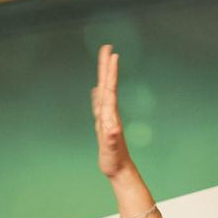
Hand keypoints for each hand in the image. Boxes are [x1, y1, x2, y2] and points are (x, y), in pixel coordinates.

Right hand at [92, 44, 137, 182]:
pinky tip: (97, 89)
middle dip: (106, 66)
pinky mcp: (104, 123)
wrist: (120, 170)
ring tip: (104, 60)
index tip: (113, 55)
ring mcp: (107, 117)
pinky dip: (98, 94)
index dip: (111, 73)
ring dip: (104, 75)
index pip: (110, 89)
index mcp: (110, 115)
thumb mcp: (111, 149)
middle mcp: (110, 113)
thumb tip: (111, 128)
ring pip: (104, 91)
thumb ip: (111, 137)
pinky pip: (100, 104)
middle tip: (107, 48)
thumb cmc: (115, 161)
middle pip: (107, 84)